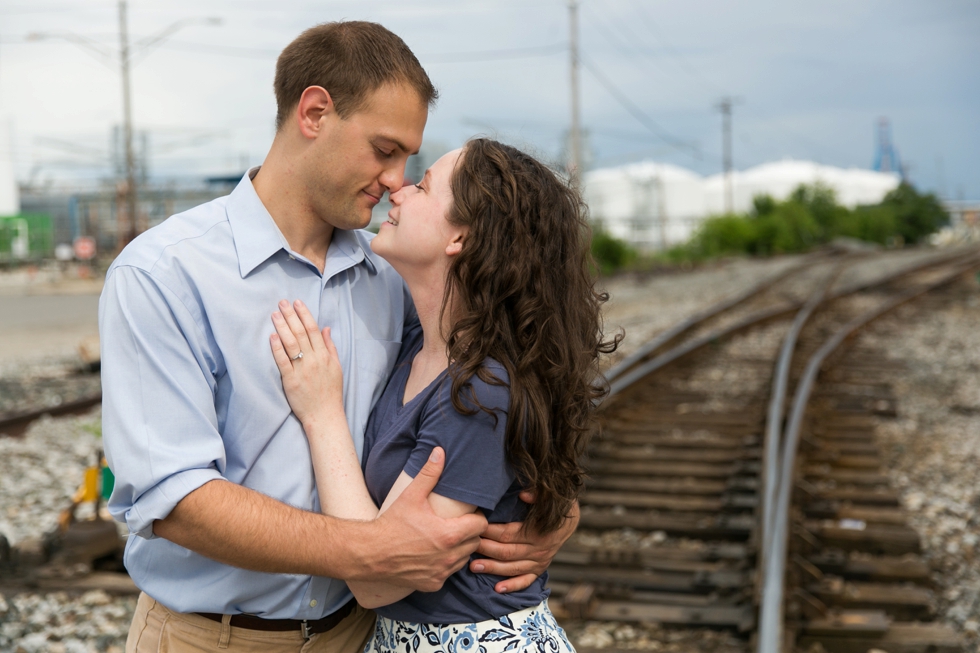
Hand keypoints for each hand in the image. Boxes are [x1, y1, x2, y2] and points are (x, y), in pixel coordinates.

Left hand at [270, 299, 343, 426]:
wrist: (325, 415)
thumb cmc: (331, 392)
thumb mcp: (336, 367)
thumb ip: (330, 347)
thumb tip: (325, 328)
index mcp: (325, 355)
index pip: (313, 329)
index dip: (304, 314)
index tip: (297, 302)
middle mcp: (314, 360)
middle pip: (300, 333)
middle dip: (291, 316)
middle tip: (282, 302)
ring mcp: (302, 370)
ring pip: (291, 344)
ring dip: (282, 327)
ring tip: (275, 314)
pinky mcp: (291, 381)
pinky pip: (283, 361)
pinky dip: (277, 348)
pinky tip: (272, 336)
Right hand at [358, 447, 488, 591]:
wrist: (370, 553)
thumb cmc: (392, 524)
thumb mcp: (411, 496)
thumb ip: (429, 473)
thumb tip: (440, 452)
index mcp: (449, 534)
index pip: (480, 526)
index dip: (476, 518)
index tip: (468, 514)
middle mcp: (449, 556)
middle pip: (475, 543)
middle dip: (469, 533)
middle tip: (457, 524)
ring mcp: (442, 572)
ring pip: (464, 559)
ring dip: (460, 550)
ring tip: (447, 538)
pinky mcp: (433, 584)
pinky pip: (448, 573)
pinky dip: (445, 565)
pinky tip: (435, 555)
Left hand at [470, 496, 579, 592]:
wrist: (568, 520)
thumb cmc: (552, 507)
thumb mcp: (549, 497)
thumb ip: (536, 495)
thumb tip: (523, 495)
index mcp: (537, 532)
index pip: (508, 533)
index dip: (490, 532)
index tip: (476, 528)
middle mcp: (538, 550)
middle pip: (507, 552)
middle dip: (486, 549)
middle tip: (468, 546)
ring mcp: (539, 562)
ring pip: (512, 568)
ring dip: (492, 568)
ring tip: (473, 566)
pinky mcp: (539, 570)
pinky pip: (526, 581)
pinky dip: (512, 586)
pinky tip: (497, 589)